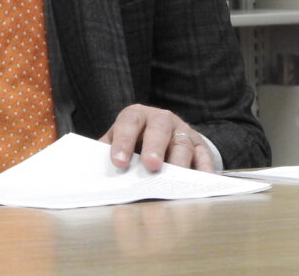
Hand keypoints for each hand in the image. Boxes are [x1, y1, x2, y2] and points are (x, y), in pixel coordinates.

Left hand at [100, 104, 214, 172]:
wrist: (162, 135)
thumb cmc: (135, 142)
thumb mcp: (120, 141)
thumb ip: (108, 153)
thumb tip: (94, 176)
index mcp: (136, 116)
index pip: (129, 123)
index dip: (123, 141)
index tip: (119, 163)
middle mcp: (161, 119)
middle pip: (159, 129)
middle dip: (154, 147)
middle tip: (150, 166)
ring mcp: (182, 131)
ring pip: (183, 144)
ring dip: (179, 163)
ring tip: (175, 182)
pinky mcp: (200, 146)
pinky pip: (204, 157)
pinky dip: (202, 171)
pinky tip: (199, 183)